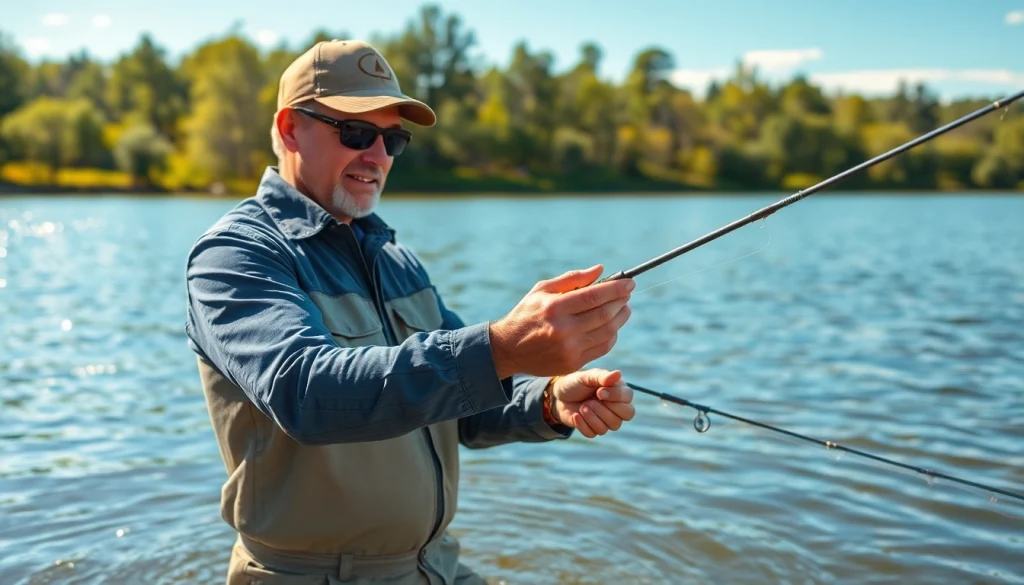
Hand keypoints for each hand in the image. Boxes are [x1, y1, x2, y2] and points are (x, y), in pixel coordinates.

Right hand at [488, 265, 633, 378]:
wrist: (508, 349)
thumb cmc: (527, 314)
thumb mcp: (542, 290)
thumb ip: (572, 279)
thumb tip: (600, 270)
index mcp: (555, 308)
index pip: (594, 296)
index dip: (616, 289)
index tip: (630, 282)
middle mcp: (563, 330)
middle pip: (605, 314)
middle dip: (621, 301)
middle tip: (628, 293)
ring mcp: (569, 349)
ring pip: (608, 332)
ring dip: (621, 318)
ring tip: (624, 308)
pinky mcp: (573, 363)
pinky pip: (602, 348)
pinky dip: (612, 335)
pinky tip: (612, 325)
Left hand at [550, 368, 634, 437]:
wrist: (559, 396)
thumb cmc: (576, 383)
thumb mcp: (586, 377)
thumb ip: (602, 377)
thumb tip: (618, 374)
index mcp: (618, 391)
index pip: (628, 398)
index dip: (615, 396)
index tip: (599, 391)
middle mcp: (616, 407)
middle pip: (626, 415)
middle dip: (606, 409)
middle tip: (590, 402)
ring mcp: (606, 420)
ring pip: (610, 427)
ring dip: (593, 417)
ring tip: (582, 407)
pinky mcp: (594, 429)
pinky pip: (594, 433)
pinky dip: (583, 424)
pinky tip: (575, 415)